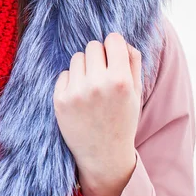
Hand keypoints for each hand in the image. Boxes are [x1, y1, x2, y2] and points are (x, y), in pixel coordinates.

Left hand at [53, 32, 141, 195]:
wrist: (104, 156)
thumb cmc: (122, 121)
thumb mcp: (136, 93)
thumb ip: (133, 63)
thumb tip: (120, 40)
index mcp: (121, 81)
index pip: (113, 39)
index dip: (114, 47)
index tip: (113, 56)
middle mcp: (98, 84)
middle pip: (92, 46)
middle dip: (98, 57)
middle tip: (102, 75)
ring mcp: (77, 92)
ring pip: (77, 57)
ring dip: (84, 68)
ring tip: (91, 88)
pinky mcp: (60, 99)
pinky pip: (64, 73)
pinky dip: (71, 81)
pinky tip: (80, 99)